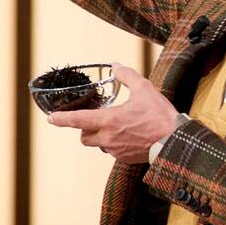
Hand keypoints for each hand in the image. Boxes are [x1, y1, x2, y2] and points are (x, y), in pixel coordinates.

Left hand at [47, 63, 179, 163]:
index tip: (51, 119)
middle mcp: (108, 138)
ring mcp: (116, 151)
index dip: (62, 119)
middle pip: (84, 136)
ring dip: (101, 136)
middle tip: (95, 119)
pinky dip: (115, 142)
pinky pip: (113, 151)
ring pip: (98, 144)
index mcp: (108, 121)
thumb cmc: (159, 116)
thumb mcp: (144, 89)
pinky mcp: (125, 158)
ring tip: (116, 126)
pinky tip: (129, 134)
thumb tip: (115, 66)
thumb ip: (126, 75)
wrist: (174, 141)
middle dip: (84, 129)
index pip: (78, 120)